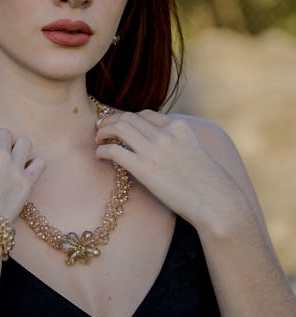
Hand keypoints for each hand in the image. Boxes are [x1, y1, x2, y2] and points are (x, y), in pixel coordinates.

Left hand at [95, 110, 252, 234]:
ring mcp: (155, 149)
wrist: (217, 202)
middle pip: (128, 117)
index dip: (128, 118)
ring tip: (98, 141)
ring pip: (118, 128)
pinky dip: (102, 150)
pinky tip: (99, 156)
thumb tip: (161, 150)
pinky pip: (114, 150)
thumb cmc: (208, 185)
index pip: (146, 114)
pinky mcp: (145, 168)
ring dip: (103, 132)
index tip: (119, 125)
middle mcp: (166, 133)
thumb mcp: (196, 153)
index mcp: (179, 127)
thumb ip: (178, 144)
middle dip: (110, 121)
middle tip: (100, 129)